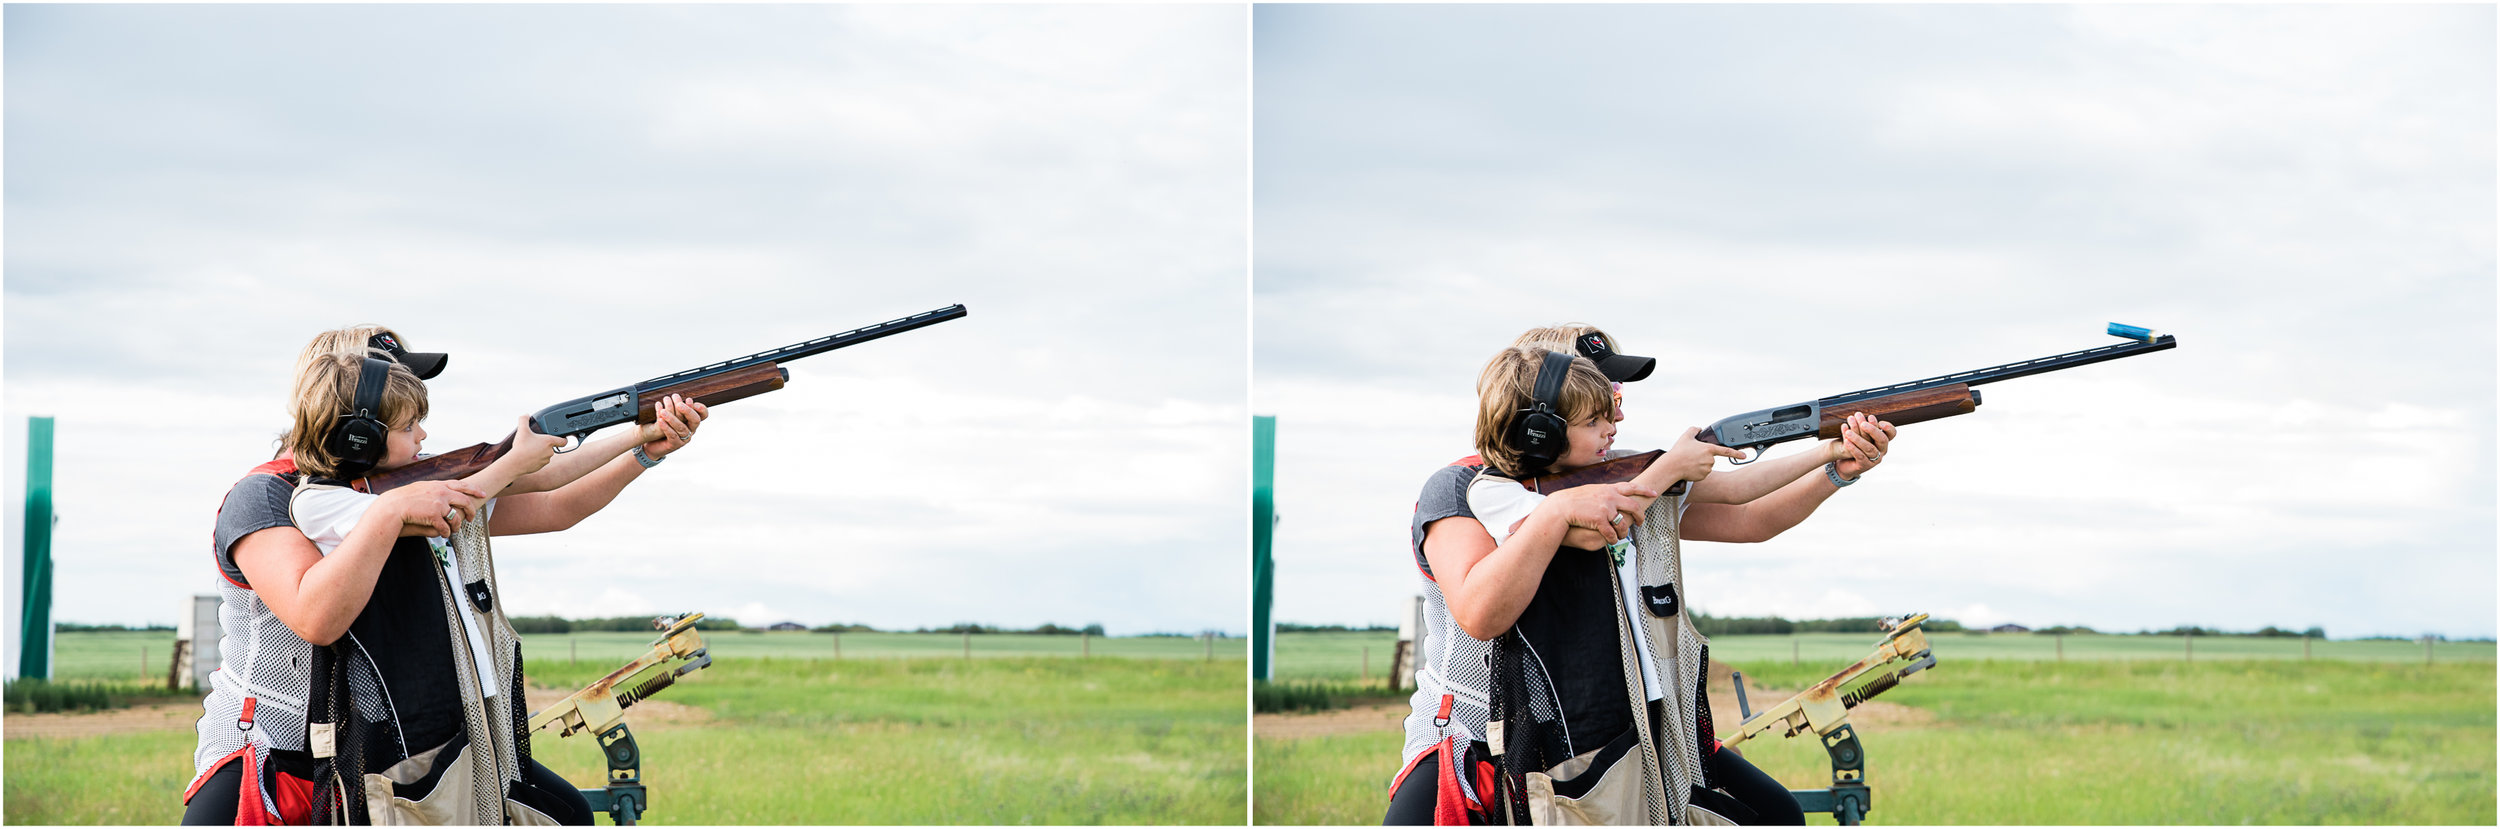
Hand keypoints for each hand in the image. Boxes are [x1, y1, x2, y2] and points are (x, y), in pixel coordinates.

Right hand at [377, 480, 488, 536]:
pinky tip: (444, 534)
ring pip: (456, 517)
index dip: (473, 489)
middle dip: (471, 511)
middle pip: (464, 501)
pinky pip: (446, 527)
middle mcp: (441, 492)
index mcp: (437, 485)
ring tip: (455, 530)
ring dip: (456, 526)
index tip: (482, 493)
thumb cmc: (402, 499)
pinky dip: (446, 532)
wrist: (392, 506)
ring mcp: (439, 503)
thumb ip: (433, 490)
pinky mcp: (434, 515)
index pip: (461, 485)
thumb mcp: (419, 488)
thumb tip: (441, 494)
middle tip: (471, 518)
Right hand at [504, 415, 564, 475]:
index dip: (563, 439)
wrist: (515, 463)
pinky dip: (537, 459)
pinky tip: (529, 456)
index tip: (560, 437)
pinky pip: (541, 461)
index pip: (564, 441)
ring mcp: (546, 460)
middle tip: (537, 441)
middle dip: (546, 444)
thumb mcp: (522, 430)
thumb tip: (525, 415)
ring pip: (546, 454)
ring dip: (541, 451)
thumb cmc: (521, 447)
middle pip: (552, 447)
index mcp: (549, 442)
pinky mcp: (541, 466)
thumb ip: (524, 420)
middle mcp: (550, 451)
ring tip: (531, 449)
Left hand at [637, 395, 709, 459]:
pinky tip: (660, 420)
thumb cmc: (661, 426)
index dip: (701, 408)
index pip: (703, 415)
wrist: (652, 444)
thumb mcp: (669, 414)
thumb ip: (674, 407)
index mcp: (691, 421)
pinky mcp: (675, 444)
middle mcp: (690, 429)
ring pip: (682, 428)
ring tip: (663, 411)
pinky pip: (672, 435)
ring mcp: (684, 438)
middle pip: (695, 420)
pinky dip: (666, 427)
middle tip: (678, 404)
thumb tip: (676, 395)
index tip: (690, 400)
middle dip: (688, 411)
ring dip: (672, 418)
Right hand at [1545, 481, 1659, 545]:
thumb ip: (1604, 492)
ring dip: (1624, 532)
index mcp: (1608, 489)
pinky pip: (1612, 533)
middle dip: (1640, 516)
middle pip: (1633, 506)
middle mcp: (1610, 497)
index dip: (1644, 490)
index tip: (1653, 493)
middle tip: (1640, 522)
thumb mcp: (1591, 490)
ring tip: (1621, 536)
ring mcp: (1606, 508)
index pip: (1631, 487)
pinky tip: (1612, 541)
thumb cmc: (1573, 500)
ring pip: (1623, 523)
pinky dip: (1613, 539)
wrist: (1561, 506)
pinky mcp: (1600, 520)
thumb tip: (1612, 493)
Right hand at [1661, 427, 1747, 482]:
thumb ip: (1694, 429)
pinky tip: (1690, 468)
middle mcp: (1710, 460)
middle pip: (1711, 458)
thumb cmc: (1679, 451)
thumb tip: (1698, 428)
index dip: (1736, 453)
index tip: (1744, 455)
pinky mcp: (1703, 476)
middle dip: (1704, 457)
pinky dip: (1697, 471)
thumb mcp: (1686, 436)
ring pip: (1707, 466)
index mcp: (1709, 449)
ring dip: (1700, 464)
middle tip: (1692, 455)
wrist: (1672, 466)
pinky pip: (1703, 473)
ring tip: (1689, 462)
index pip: (1726, 451)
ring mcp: (1707, 469)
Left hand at [1827, 412, 1896, 479]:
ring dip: (1859, 439)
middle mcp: (1881, 450)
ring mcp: (1875, 459)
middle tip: (1863, 423)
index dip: (1888, 427)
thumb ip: (1862, 427)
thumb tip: (1859, 415)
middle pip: (1882, 440)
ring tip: (1848, 432)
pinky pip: (1860, 456)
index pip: (1892, 433)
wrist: (1844, 464)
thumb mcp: (1859, 434)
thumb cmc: (1853, 445)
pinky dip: (1853, 448)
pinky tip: (1846, 441)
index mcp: (1882, 441)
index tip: (1875, 419)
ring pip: (1869, 448)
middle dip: (1873, 430)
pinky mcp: (1865, 465)